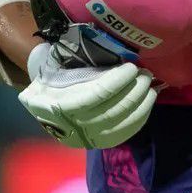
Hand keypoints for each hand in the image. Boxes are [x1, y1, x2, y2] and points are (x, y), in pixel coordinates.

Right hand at [20, 42, 155, 148]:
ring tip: (150, 86)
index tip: (131, 67)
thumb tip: (108, 49)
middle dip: (134, 91)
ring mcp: (89, 137)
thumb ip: (76, 62)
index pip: (96, 95)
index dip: (117, 81)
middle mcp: (76, 125)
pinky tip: (147, 102)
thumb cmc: (50, 81)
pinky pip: (125, 133)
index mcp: (61, 104)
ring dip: (141, 103)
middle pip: (113, 110)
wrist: (41, 109)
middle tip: (145, 73)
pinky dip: (140, 117)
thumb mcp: (55, 68)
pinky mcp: (100, 143)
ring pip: (122, 123)